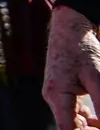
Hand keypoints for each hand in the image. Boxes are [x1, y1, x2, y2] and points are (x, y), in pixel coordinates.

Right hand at [44, 5, 99, 128]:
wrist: (69, 28)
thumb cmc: (82, 48)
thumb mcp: (97, 77)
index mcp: (57, 95)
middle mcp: (53, 99)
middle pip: (71, 128)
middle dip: (92, 129)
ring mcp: (56, 96)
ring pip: (74, 123)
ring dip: (93, 125)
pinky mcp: (62, 93)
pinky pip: (75, 114)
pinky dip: (90, 118)